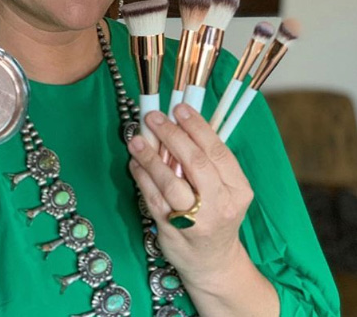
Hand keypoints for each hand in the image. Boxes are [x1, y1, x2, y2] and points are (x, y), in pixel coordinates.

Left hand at [127, 103, 253, 287]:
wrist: (213, 263)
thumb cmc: (216, 216)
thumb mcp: (225, 189)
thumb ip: (207, 159)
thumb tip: (179, 122)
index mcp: (238, 190)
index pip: (218, 152)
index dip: (197, 127)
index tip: (180, 108)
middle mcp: (220, 206)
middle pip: (196, 164)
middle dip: (172, 135)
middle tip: (154, 117)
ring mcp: (195, 221)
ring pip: (170, 183)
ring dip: (150, 157)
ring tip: (136, 139)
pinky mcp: (172, 231)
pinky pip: (152, 198)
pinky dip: (141, 176)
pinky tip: (135, 162)